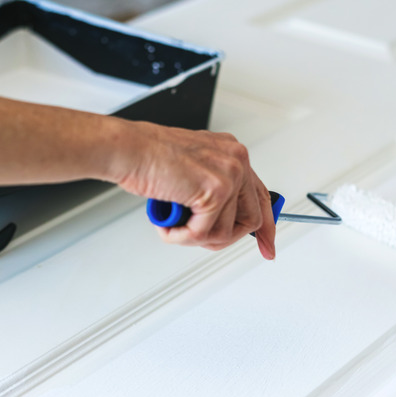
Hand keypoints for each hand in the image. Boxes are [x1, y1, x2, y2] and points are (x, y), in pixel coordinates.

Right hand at [112, 121, 275, 258]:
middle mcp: (236, 160)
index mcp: (232, 153)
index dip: (266, 226)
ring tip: (173, 225)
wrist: (128, 149)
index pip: (260, 196)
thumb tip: (222, 219)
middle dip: (224, 238)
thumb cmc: (149, 158)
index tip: (267, 246)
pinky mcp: (214, 191)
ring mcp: (229, 174)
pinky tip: (166, 225)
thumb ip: (213, 189)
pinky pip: (205, 233)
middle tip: (199, 240)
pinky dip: (181, 237)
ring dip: (195, 237)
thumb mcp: (192, 170)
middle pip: (250, 219)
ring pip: (225, 231)